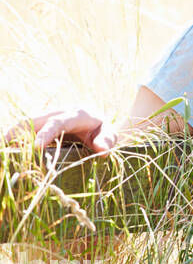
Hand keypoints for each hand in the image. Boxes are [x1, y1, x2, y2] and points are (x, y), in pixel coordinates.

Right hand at [1, 107, 117, 154]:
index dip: (45, 133)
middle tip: (7, 148)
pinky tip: (8, 150)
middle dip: (18, 133)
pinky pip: (24, 129)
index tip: (35, 147)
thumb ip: (107, 140)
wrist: (97, 120)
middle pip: (34, 119)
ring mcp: (47, 116)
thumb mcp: (110, 134)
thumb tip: (101, 150)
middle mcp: (58, 112)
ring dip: (12, 135)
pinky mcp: (41, 123)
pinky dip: (14, 138)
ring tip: (4, 150)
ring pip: (25, 123)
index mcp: (76, 114)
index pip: (57, 122)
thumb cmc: (103, 130)